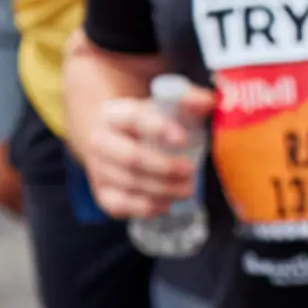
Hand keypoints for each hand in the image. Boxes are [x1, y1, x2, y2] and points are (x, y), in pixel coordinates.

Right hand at [80, 93, 200, 219]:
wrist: (115, 140)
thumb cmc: (147, 122)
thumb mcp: (163, 106)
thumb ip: (187, 100)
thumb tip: (209, 101)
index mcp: (114, 114)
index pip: (134, 118)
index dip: (159, 128)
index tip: (183, 140)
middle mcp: (100, 141)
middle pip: (131, 157)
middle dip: (165, 167)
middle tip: (191, 170)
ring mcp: (98, 169)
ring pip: (129, 183)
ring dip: (162, 189)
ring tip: (188, 189)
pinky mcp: (102, 193)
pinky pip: (121, 205)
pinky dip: (146, 208)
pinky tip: (168, 204)